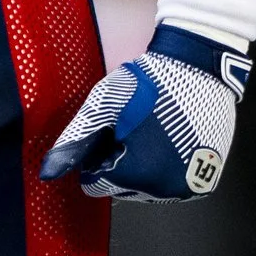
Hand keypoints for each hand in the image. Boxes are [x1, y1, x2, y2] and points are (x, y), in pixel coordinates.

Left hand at [39, 24, 249, 200]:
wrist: (197, 67)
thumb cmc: (149, 83)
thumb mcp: (103, 106)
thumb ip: (75, 141)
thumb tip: (48, 172)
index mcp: (137, 174)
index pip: (97, 183)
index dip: (98, 155)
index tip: (112, 131)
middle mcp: (166, 188)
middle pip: (123, 189)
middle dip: (122, 162)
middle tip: (134, 128)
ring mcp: (190, 185)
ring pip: (148, 188)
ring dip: (145, 166)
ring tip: (154, 131)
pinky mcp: (207, 179)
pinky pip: (174, 183)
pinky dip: (169, 167)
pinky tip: (171, 139)